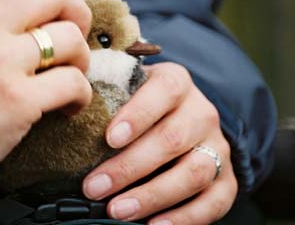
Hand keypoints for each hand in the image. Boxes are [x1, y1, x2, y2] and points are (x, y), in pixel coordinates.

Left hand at [82, 62, 237, 224]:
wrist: (182, 117)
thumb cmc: (141, 105)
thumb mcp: (127, 89)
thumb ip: (107, 95)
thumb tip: (67, 111)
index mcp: (176, 82)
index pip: (164, 92)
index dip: (138, 115)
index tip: (109, 139)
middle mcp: (202, 112)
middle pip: (173, 138)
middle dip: (130, 167)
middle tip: (94, 187)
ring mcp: (217, 147)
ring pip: (194, 172)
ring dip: (153, 195)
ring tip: (117, 210)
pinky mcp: (227, 179)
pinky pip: (214, 202)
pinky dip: (185, 217)